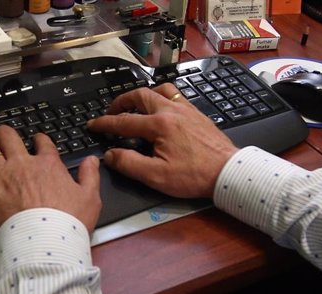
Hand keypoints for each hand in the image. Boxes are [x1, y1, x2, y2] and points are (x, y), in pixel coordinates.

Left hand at [0, 125, 101, 233]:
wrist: (46, 242)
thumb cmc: (70, 221)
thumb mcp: (90, 198)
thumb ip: (90, 175)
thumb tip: (93, 160)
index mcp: (48, 164)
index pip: (41, 141)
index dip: (39, 139)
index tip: (37, 142)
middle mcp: (23, 164)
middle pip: (8, 136)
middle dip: (5, 134)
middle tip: (4, 139)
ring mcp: (1, 176)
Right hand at [86, 84, 237, 198]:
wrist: (228, 172)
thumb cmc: (195, 176)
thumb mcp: (157, 176)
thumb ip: (129, 163)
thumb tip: (110, 154)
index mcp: (159, 125)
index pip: (124, 121)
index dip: (104, 124)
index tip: (93, 125)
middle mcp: (172, 111)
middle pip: (140, 96)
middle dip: (121, 102)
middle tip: (112, 112)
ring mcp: (186, 109)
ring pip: (160, 90)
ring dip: (143, 95)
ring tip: (135, 105)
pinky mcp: (197, 114)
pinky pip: (176, 96)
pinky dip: (162, 97)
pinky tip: (162, 107)